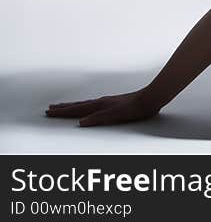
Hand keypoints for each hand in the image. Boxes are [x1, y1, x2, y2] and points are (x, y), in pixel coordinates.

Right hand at [45, 90, 160, 126]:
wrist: (150, 99)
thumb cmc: (136, 107)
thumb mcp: (116, 115)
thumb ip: (99, 118)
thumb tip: (81, 122)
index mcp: (100, 105)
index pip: (77, 109)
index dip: (63, 112)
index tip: (50, 112)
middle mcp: (101, 102)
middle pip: (78, 106)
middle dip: (63, 108)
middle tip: (50, 108)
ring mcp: (107, 102)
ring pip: (85, 104)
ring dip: (72, 106)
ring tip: (63, 106)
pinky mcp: (113, 104)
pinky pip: (93, 105)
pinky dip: (84, 106)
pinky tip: (87, 108)